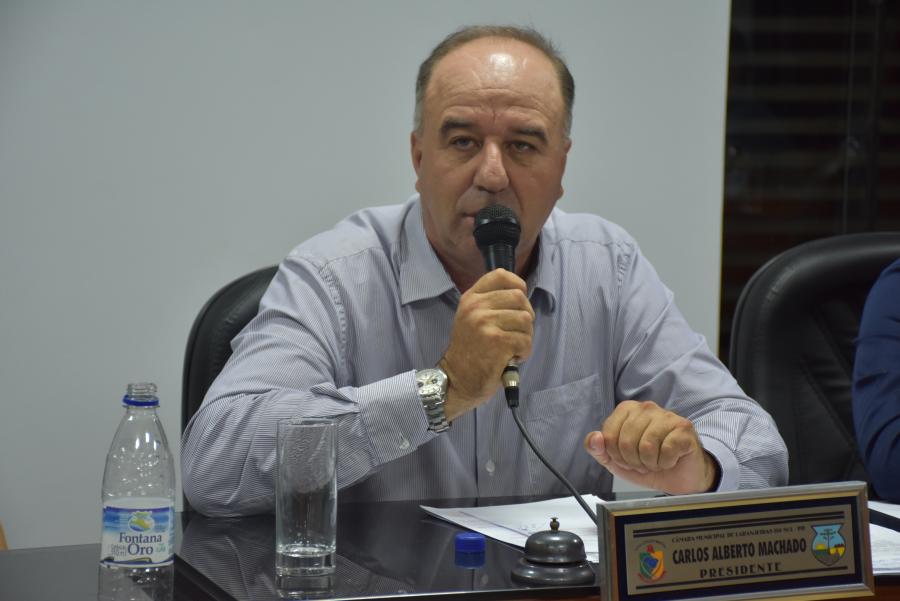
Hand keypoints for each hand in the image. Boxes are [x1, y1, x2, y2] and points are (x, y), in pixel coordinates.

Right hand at [440, 269, 534, 420]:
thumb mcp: (472, 318)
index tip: (519, 301)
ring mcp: (486, 323)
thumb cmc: (470, 351)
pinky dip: (524, 352)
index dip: (518, 284)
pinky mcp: (497, 341)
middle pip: (519, 297)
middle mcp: (476, 307)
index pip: (500, 275)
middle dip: (526, 316)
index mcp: (471, 298)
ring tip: (511, 347)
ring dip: (525, 337)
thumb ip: (491, 303)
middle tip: (516, 332)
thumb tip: (521, 296)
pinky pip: (526, 340)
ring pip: (526, 319)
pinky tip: (511, 358)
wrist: (457, 380)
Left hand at [583, 400, 717, 493]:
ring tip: (656, 461)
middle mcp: (646, 408)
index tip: (626, 459)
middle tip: (643, 462)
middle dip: (633, 461)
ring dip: (650, 463)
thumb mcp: (616, 461)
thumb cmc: (648, 465)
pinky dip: (666, 462)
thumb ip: (599, 450)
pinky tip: (670, 459)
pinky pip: (666, 450)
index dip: (616, 455)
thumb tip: (595, 438)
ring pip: (646, 446)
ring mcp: (667, 416)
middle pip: (626, 442)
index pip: (608, 435)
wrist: (678, 478)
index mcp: (627, 410)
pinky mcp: (684, 428)